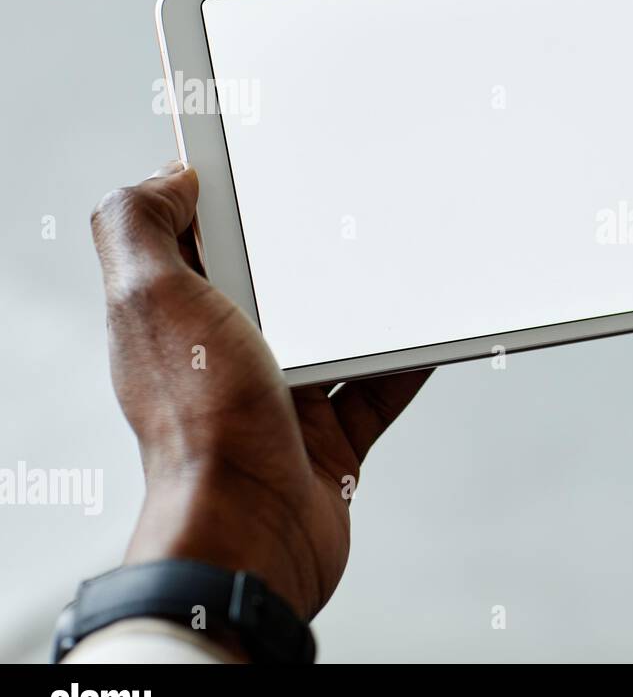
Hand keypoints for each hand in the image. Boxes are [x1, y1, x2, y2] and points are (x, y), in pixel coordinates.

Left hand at [91, 162, 429, 618]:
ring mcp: (281, 399)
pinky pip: (379, 388)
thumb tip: (168, 178)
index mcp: (175, 318)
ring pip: (333, 336)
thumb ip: (138, 225)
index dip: (220, 201)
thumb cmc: (203, 426)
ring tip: (402, 265)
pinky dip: (407, 364)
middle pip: (274, 285)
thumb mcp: (149, 299)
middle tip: (350, 208)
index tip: (261, 166)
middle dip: (309, 252)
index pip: (193, 242)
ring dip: (366, 308)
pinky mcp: (330, 438)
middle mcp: (224, 358)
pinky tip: (430, 332)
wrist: (254, 530)